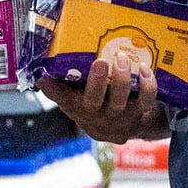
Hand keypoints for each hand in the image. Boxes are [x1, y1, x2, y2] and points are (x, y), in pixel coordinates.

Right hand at [38, 42, 168, 142]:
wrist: (117, 129)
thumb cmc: (91, 104)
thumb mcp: (73, 97)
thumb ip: (59, 85)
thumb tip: (39, 69)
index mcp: (76, 105)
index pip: (60, 97)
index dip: (52, 88)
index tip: (44, 76)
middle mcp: (95, 112)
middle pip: (93, 99)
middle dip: (96, 81)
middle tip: (100, 62)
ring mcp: (117, 114)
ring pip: (120, 99)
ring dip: (122, 78)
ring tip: (123, 59)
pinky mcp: (138, 112)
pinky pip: (145, 100)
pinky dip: (147, 85)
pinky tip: (145, 69)